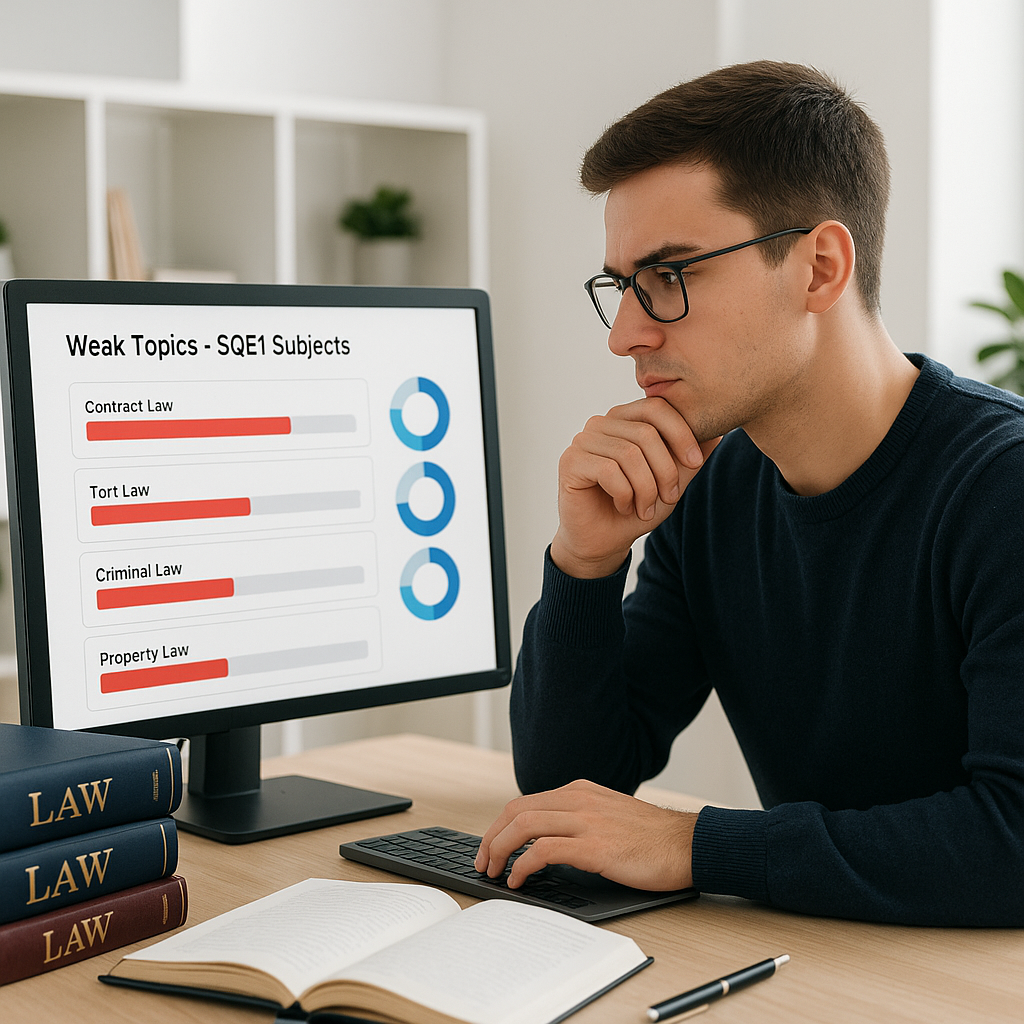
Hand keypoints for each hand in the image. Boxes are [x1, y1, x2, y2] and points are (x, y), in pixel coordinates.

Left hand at [474, 780, 697, 891]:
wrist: (687, 844)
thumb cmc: (653, 838)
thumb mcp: (609, 815)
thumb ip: (580, 819)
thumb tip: (547, 840)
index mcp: (580, 791)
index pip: (525, 802)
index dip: (500, 826)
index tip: (491, 846)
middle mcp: (579, 800)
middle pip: (516, 810)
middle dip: (491, 837)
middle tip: (483, 862)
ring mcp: (586, 821)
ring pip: (523, 825)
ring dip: (499, 850)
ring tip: (494, 872)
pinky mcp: (593, 846)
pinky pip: (542, 850)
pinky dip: (521, 865)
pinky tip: (518, 880)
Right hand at [551, 398, 720, 577]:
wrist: (603, 540)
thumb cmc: (636, 507)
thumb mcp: (672, 481)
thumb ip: (690, 457)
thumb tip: (720, 432)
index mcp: (625, 419)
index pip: (657, 407)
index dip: (681, 432)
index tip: (695, 462)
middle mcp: (601, 423)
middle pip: (645, 432)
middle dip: (666, 470)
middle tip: (670, 498)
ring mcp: (583, 440)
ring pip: (629, 454)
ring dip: (646, 488)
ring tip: (646, 509)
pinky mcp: (570, 461)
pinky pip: (609, 471)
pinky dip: (625, 495)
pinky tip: (624, 507)